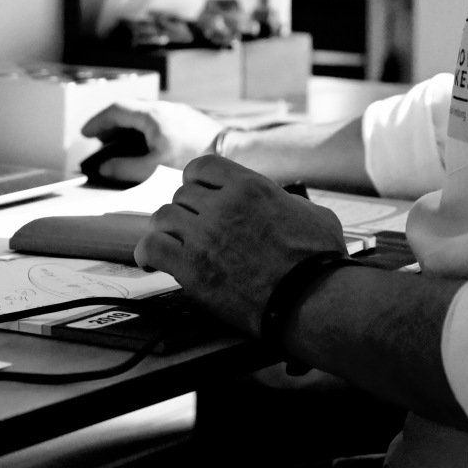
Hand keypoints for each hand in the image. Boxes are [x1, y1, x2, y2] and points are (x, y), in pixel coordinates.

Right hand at [80, 99, 223, 183]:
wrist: (233, 153)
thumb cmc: (194, 159)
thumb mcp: (154, 168)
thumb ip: (125, 168)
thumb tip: (105, 168)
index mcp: (152, 115)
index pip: (115, 109)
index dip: (97, 122)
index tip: (85, 134)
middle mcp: (164, 108)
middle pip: (128, 109)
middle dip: (110, 124)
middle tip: (99, 140)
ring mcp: (177, 112)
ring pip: (143, 114)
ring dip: (127, 126)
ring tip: (119, 144)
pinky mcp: (188, 120)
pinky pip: (157, 119)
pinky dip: (143, 129)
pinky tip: (146, 146)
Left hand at [135, 155, 347, 337]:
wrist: (311, 301)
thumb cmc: (320, 263)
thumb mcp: (315, 215)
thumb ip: (288, 202)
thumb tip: (281, 204)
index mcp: (250, 187)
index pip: (203, 166)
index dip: (196, 180)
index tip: (198, 194)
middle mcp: (222, 206)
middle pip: (181, 194)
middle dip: (186, 211)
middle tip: (191, 229)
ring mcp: (204, 235)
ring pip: (162, 217)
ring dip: (167, 230)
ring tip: (172, 244)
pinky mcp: (191, 268)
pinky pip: (150, 248)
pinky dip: (147, 254)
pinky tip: (151, 261)